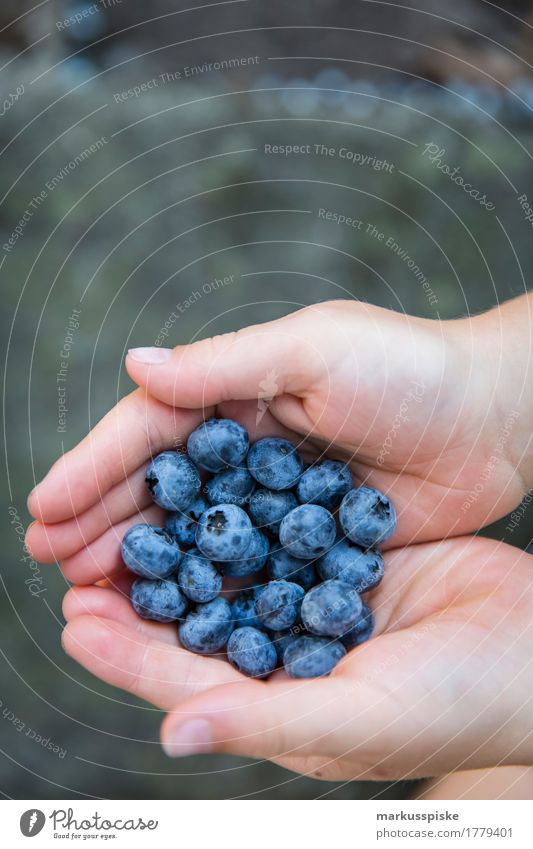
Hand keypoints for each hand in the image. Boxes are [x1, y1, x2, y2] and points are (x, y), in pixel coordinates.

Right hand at [27, 300, 527, 574]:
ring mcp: (276, 499)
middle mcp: (248, 446)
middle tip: (49, 558)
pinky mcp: (311, 543)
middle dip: (101, 520)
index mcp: (240, 391)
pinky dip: (205, 592)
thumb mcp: (314, 349)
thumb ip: (224, 366)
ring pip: (193, 536)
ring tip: (85, 591)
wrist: (498, 420)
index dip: (95, 466)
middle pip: (160, 488)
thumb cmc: (411, 371)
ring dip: (140, 562)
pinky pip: (246, 572)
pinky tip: (168, 617)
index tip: (45, 506)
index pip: (151, 431)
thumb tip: (134, 366)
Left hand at [59, 535, 532, 778]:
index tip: (75, 619)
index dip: (127, 654)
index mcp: (281, 705)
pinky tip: (214, 487)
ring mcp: (315, 606)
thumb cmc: (458, 703)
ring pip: (232, 575)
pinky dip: (244, 515)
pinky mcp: (344, 564)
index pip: (184, 681)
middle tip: (80, 558)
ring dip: (183, 549)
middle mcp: (288, 657)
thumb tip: (172, 733)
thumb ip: (266, 720)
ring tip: (135, 515)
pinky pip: (281, 536)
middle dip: (140, 594)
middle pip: (195, 624)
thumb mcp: (360, 717)